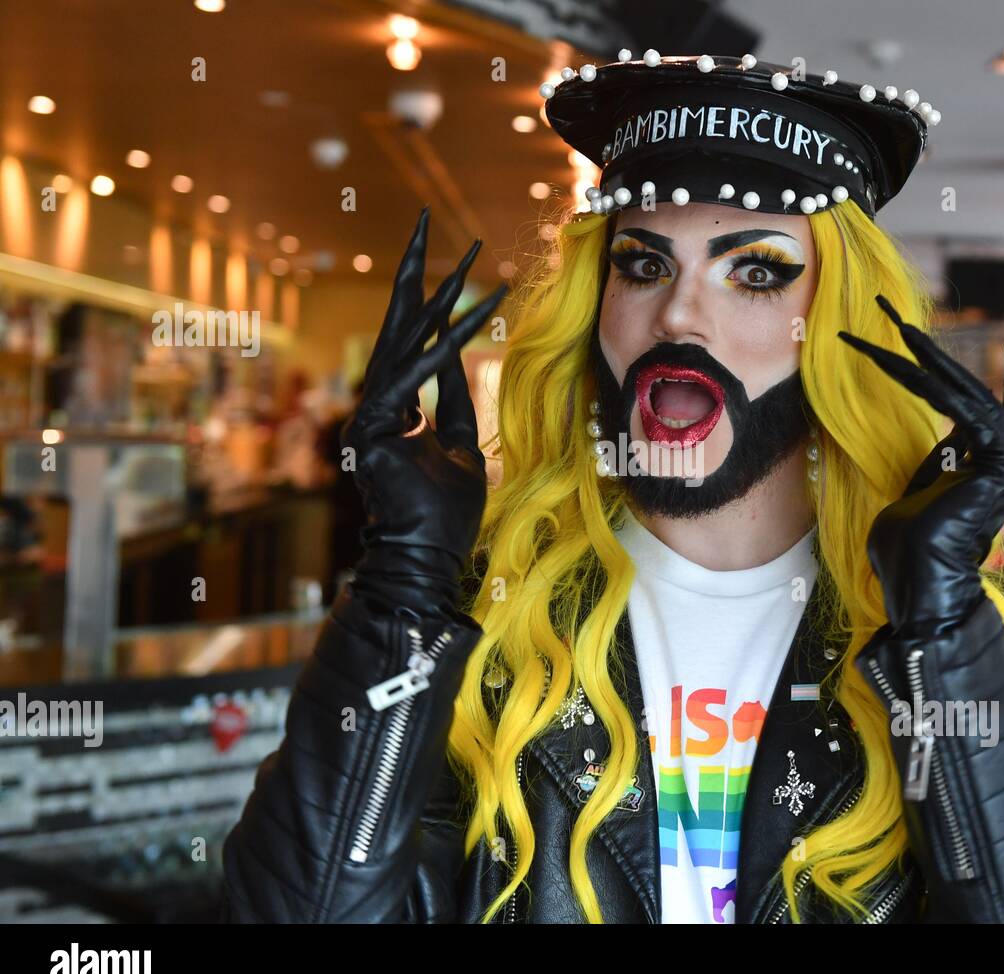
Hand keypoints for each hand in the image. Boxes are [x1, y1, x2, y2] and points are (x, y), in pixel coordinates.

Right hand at [343, 208, 506, 615]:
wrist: (428, 557)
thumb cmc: (446, 510)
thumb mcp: (461, 442)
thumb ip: (454, 399)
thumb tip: (458, 354)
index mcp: (393, 409)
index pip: (413, 343)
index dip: (435, 303)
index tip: (459, 262)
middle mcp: (376, 405)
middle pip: (398, 325)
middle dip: (414, 271)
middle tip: (426, 217)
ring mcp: (368, 415)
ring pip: (404, 340)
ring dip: (434, 293)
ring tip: (454, 246)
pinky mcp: (371, 429)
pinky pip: (412, 378)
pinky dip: (441, 347)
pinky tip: (466, 312)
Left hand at [837, 258, 1003, 638]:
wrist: (919, 593)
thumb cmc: (908, 554)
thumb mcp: (915, 494)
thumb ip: (933, 463)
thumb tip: (939, 444)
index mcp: (992, 465)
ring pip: (977, 389)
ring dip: (930, 352)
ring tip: (892, 319)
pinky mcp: (998, 468)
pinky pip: (965, 409)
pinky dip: (928, 378)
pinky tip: (901, 348)